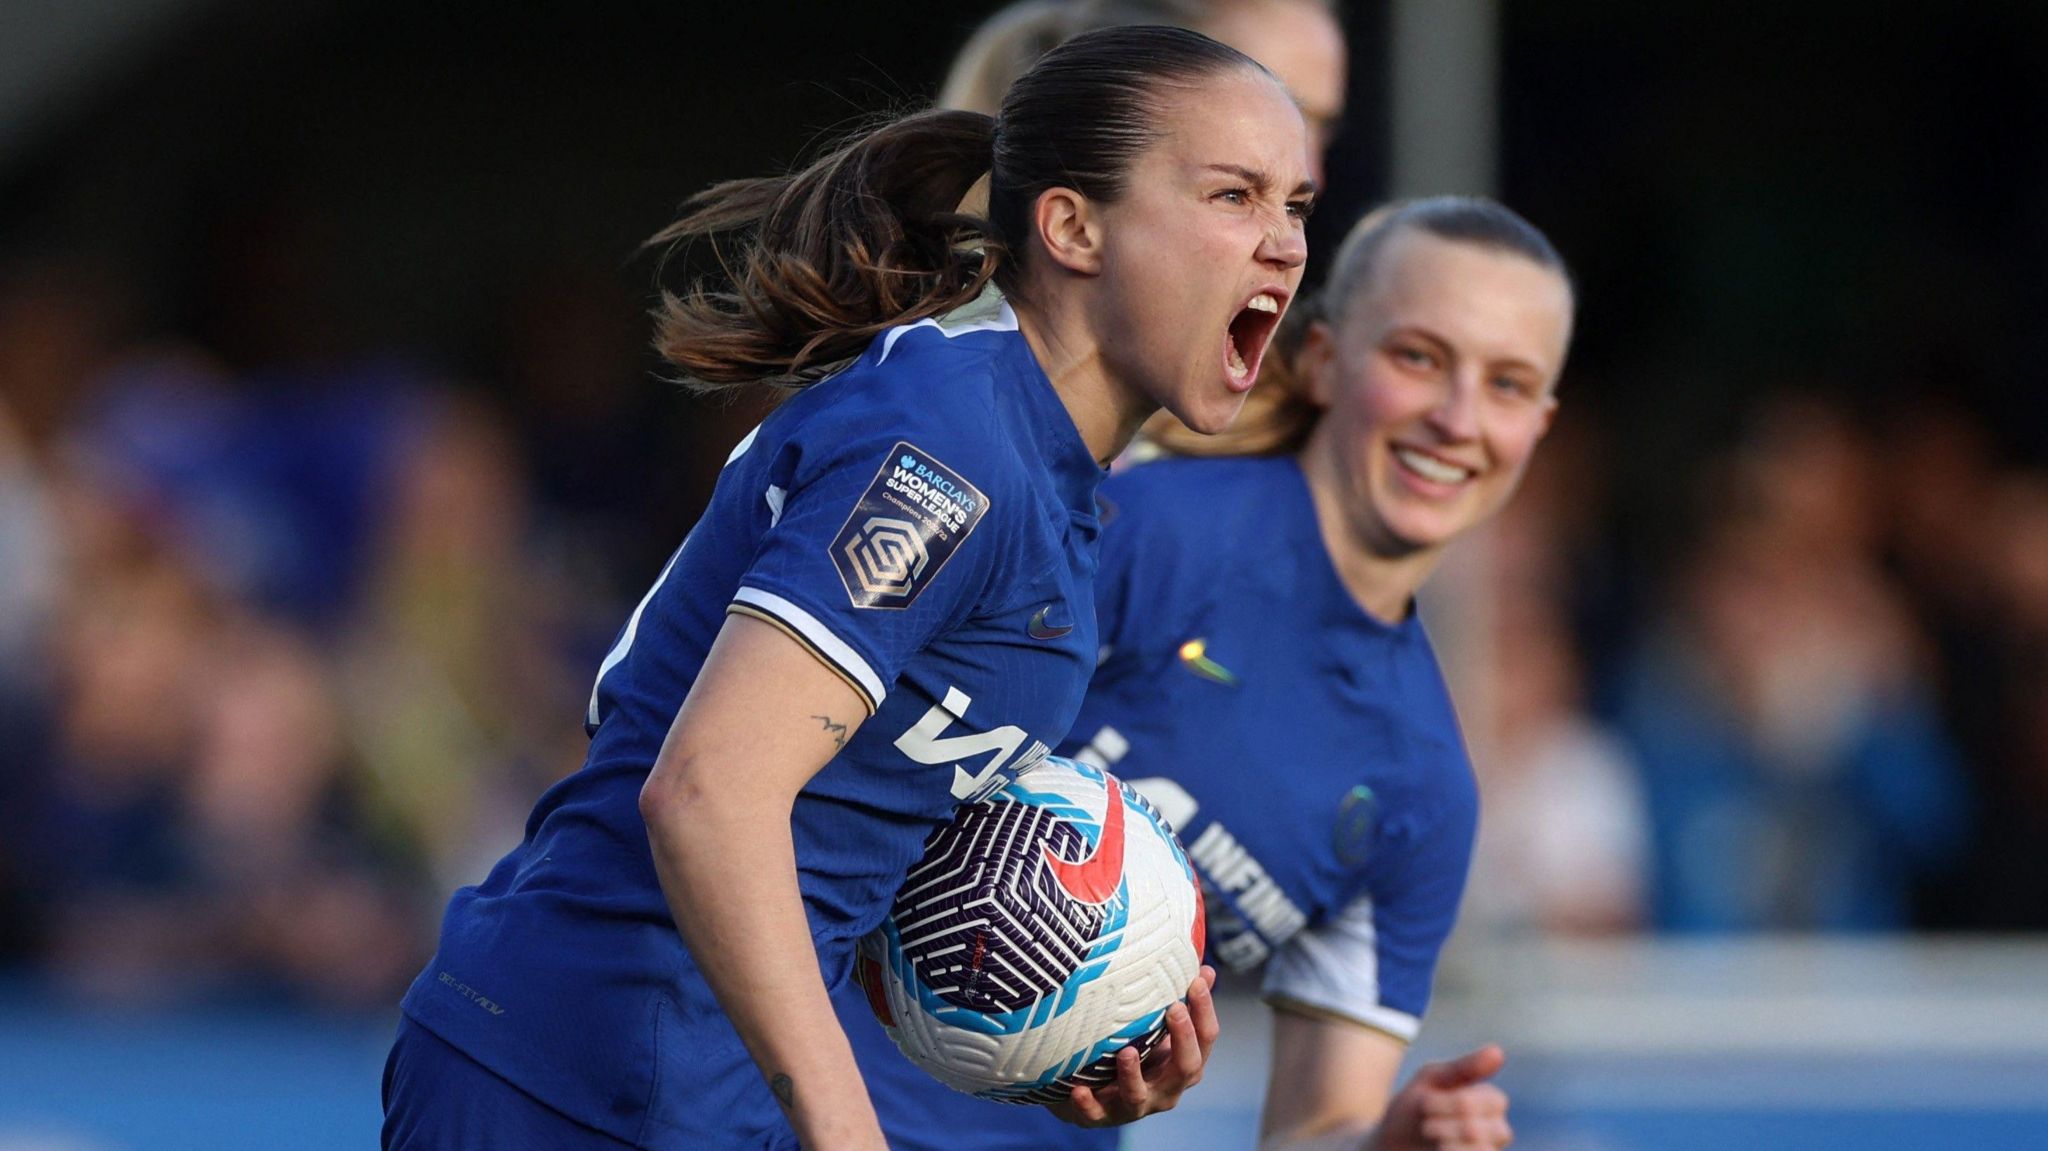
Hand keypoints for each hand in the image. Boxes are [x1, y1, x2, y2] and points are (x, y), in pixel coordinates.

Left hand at [1047, 966, 1219, 1126]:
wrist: (1094, 1095)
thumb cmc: (1134, 1052)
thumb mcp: (1157, 1028)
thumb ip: (1179, 1002)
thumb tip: (1205, 968)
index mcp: (1182, 1065)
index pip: (1205, 1040)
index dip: (1204, 1012)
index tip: (1196, 982)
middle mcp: (1165, 1089)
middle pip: (1186, 1069)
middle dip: (1183, 1039)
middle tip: (1174, 1008)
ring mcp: (1134, 1106)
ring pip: (1139, 1096)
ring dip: (1133, 1075)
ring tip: (1126, 1052)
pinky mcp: (1101, 1116)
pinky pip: (1095, 1113)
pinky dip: (1088, 1103)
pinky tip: (1079, 1089)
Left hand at [1370, 1044, 1511, 1150]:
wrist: (1390, 1145)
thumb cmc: (1414, 1108)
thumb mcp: (1432, 1080)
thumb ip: (1465, 1068)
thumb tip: (1498, 1051)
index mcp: (1490, 1102)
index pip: (1494, 1102)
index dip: (1458, 1102)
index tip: (1425, 1101)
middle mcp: (1497, 1130)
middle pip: (1495, 1129)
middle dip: (1453, 1124)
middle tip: (1425, 1124)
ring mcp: (1487, 1150)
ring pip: (1485, 1150)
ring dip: (1452, 1142)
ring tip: (1428, 1134)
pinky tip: (1438, 1149)